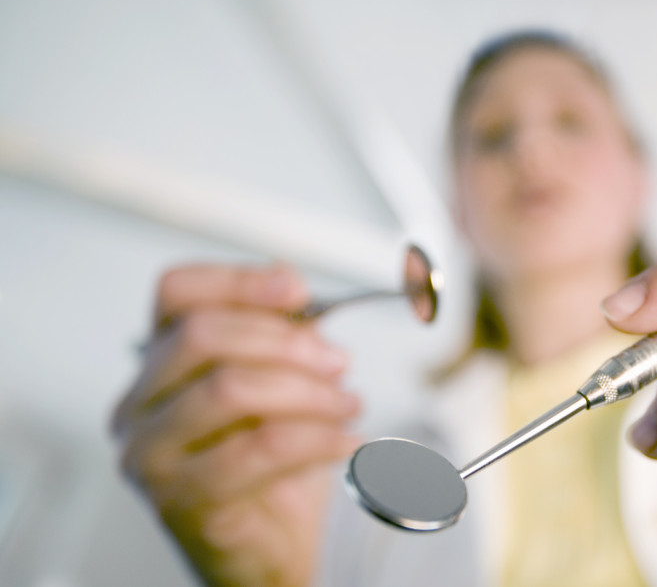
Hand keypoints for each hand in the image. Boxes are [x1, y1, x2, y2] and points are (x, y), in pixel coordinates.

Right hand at [112, 264, 361, 586]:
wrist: (272, 546)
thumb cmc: (272, 462)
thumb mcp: (279, 382)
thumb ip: (281, 332)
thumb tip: (294, 288)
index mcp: (157, 364)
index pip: (177, 294)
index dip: (239, 281)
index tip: (298, 290)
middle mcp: (138, 406)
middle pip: (202, 336)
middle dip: (285, 341)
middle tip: (337, 360)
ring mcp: (150, 455)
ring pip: (229, 389)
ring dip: (307, 391)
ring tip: (347, 403)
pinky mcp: (182, 499)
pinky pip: (259, 448)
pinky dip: (317, 438)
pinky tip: (346, 440)